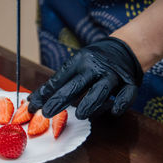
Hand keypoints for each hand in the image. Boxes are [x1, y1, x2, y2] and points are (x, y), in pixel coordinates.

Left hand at [28, 37, 143, 118]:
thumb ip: (62, 81)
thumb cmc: (94, 61)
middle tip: (46, 113)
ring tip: (80, 115)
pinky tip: (113, 111)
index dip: (45, 93)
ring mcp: (113, 75)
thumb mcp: (78, 64)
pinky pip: (126, 95)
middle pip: (76, 85)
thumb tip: (37, 99)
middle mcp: (95, 67)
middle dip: (59, 100)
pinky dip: (120, 104)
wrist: (125, 47)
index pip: (59, 79)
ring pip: (100, 90)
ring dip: (90, 103)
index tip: (32, 105)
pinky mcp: (129, 83)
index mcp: (80, 61)